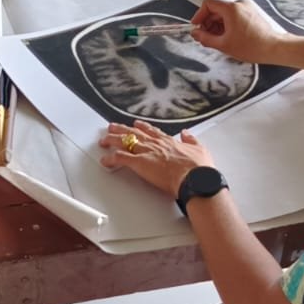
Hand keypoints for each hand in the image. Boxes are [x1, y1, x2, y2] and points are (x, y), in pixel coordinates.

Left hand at [98, 121, 213, 196]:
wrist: (194, 178)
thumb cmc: (198, 168)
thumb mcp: (200, 149)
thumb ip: (191, 140)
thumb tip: (187, 133)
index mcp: (168, 141)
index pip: (151, 131)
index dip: (142, 127)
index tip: (136, 124)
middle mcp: (155, 144)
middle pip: (133, 133)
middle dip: (121, 129)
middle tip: (112, 127)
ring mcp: (146, 152)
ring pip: (123, 142)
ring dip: (112, 140)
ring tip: (103, 140)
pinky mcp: (139, 163)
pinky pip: (120, 158)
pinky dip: (111, 159)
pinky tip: (105, 160)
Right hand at [191, 0, 283, 63]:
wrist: (273, 48)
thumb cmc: (253, 46)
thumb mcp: (223, 44)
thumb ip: (205, 38)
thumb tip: (196, 34)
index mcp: (231, 8)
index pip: (208, 3)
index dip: (199, 15)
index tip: (197, 25)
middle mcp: (239, 4)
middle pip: (215, 8)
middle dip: (208, 23)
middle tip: (205, 37)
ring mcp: (246, 7)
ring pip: (223, 13)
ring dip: (217, 25)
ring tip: (217, 39)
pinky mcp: (250, 12)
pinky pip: (233, 15)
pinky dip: (226, 24)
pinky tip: (227, 37)